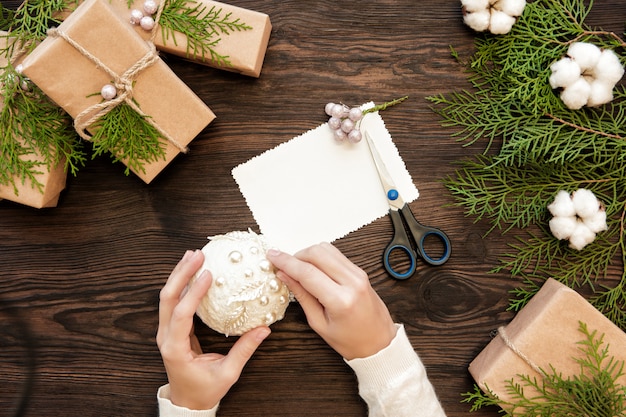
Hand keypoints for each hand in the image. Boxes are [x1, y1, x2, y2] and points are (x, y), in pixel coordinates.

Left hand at [157, 249, 270, 409]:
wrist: (187, 401)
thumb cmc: (205, 390)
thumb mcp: (227, 373)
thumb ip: (244, 351)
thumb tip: (263, 329)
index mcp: (176, 349)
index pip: (181, 315)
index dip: (193, 293)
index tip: (208, 275)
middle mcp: (166, 337)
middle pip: (167, 298)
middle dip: (181, 274)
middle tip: (198, 255)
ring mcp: (165, 331)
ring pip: (167, 297)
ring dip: (179, 274)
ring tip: (193, 255)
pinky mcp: (171, 328)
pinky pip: (173, 301)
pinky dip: (181, 283)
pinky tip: (191, 271)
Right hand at [266, 243, 396, 359]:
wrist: (380, 343)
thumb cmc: (351, 340)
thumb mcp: (319, 323)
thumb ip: (301, 295)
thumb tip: (284, 275)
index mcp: (340, 300)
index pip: (307, 272)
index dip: (286, 262)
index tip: (272, 256)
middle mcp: (352, 282)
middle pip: (317, 253)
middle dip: (296, 255)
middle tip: (284, 266)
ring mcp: (358, 274)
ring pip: (326, 249)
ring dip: (308, 254)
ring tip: (298, 269)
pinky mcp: (360, 271)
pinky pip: (336, 254)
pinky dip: (320, 257)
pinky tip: (313, 269)